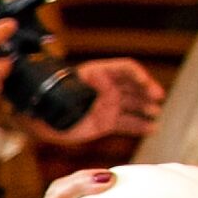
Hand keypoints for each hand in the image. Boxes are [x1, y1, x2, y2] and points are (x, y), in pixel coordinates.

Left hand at [33, 56, 164, 148]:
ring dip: (146, 108)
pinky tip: (152, 129)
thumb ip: (82, 90)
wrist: (41, 120)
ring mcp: (109, 105)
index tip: (145, 83)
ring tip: (155, 113)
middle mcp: (107, 88)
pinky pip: (127, 123)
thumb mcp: (65, 91)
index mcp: (98, 74)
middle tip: (156, 98)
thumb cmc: (50, 100)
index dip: (137, 75)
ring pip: (133, 105)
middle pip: (133, 86)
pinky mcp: (107, 122)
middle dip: (146, 91)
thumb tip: (96, 91)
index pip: (125, 69)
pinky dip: (139, 126)